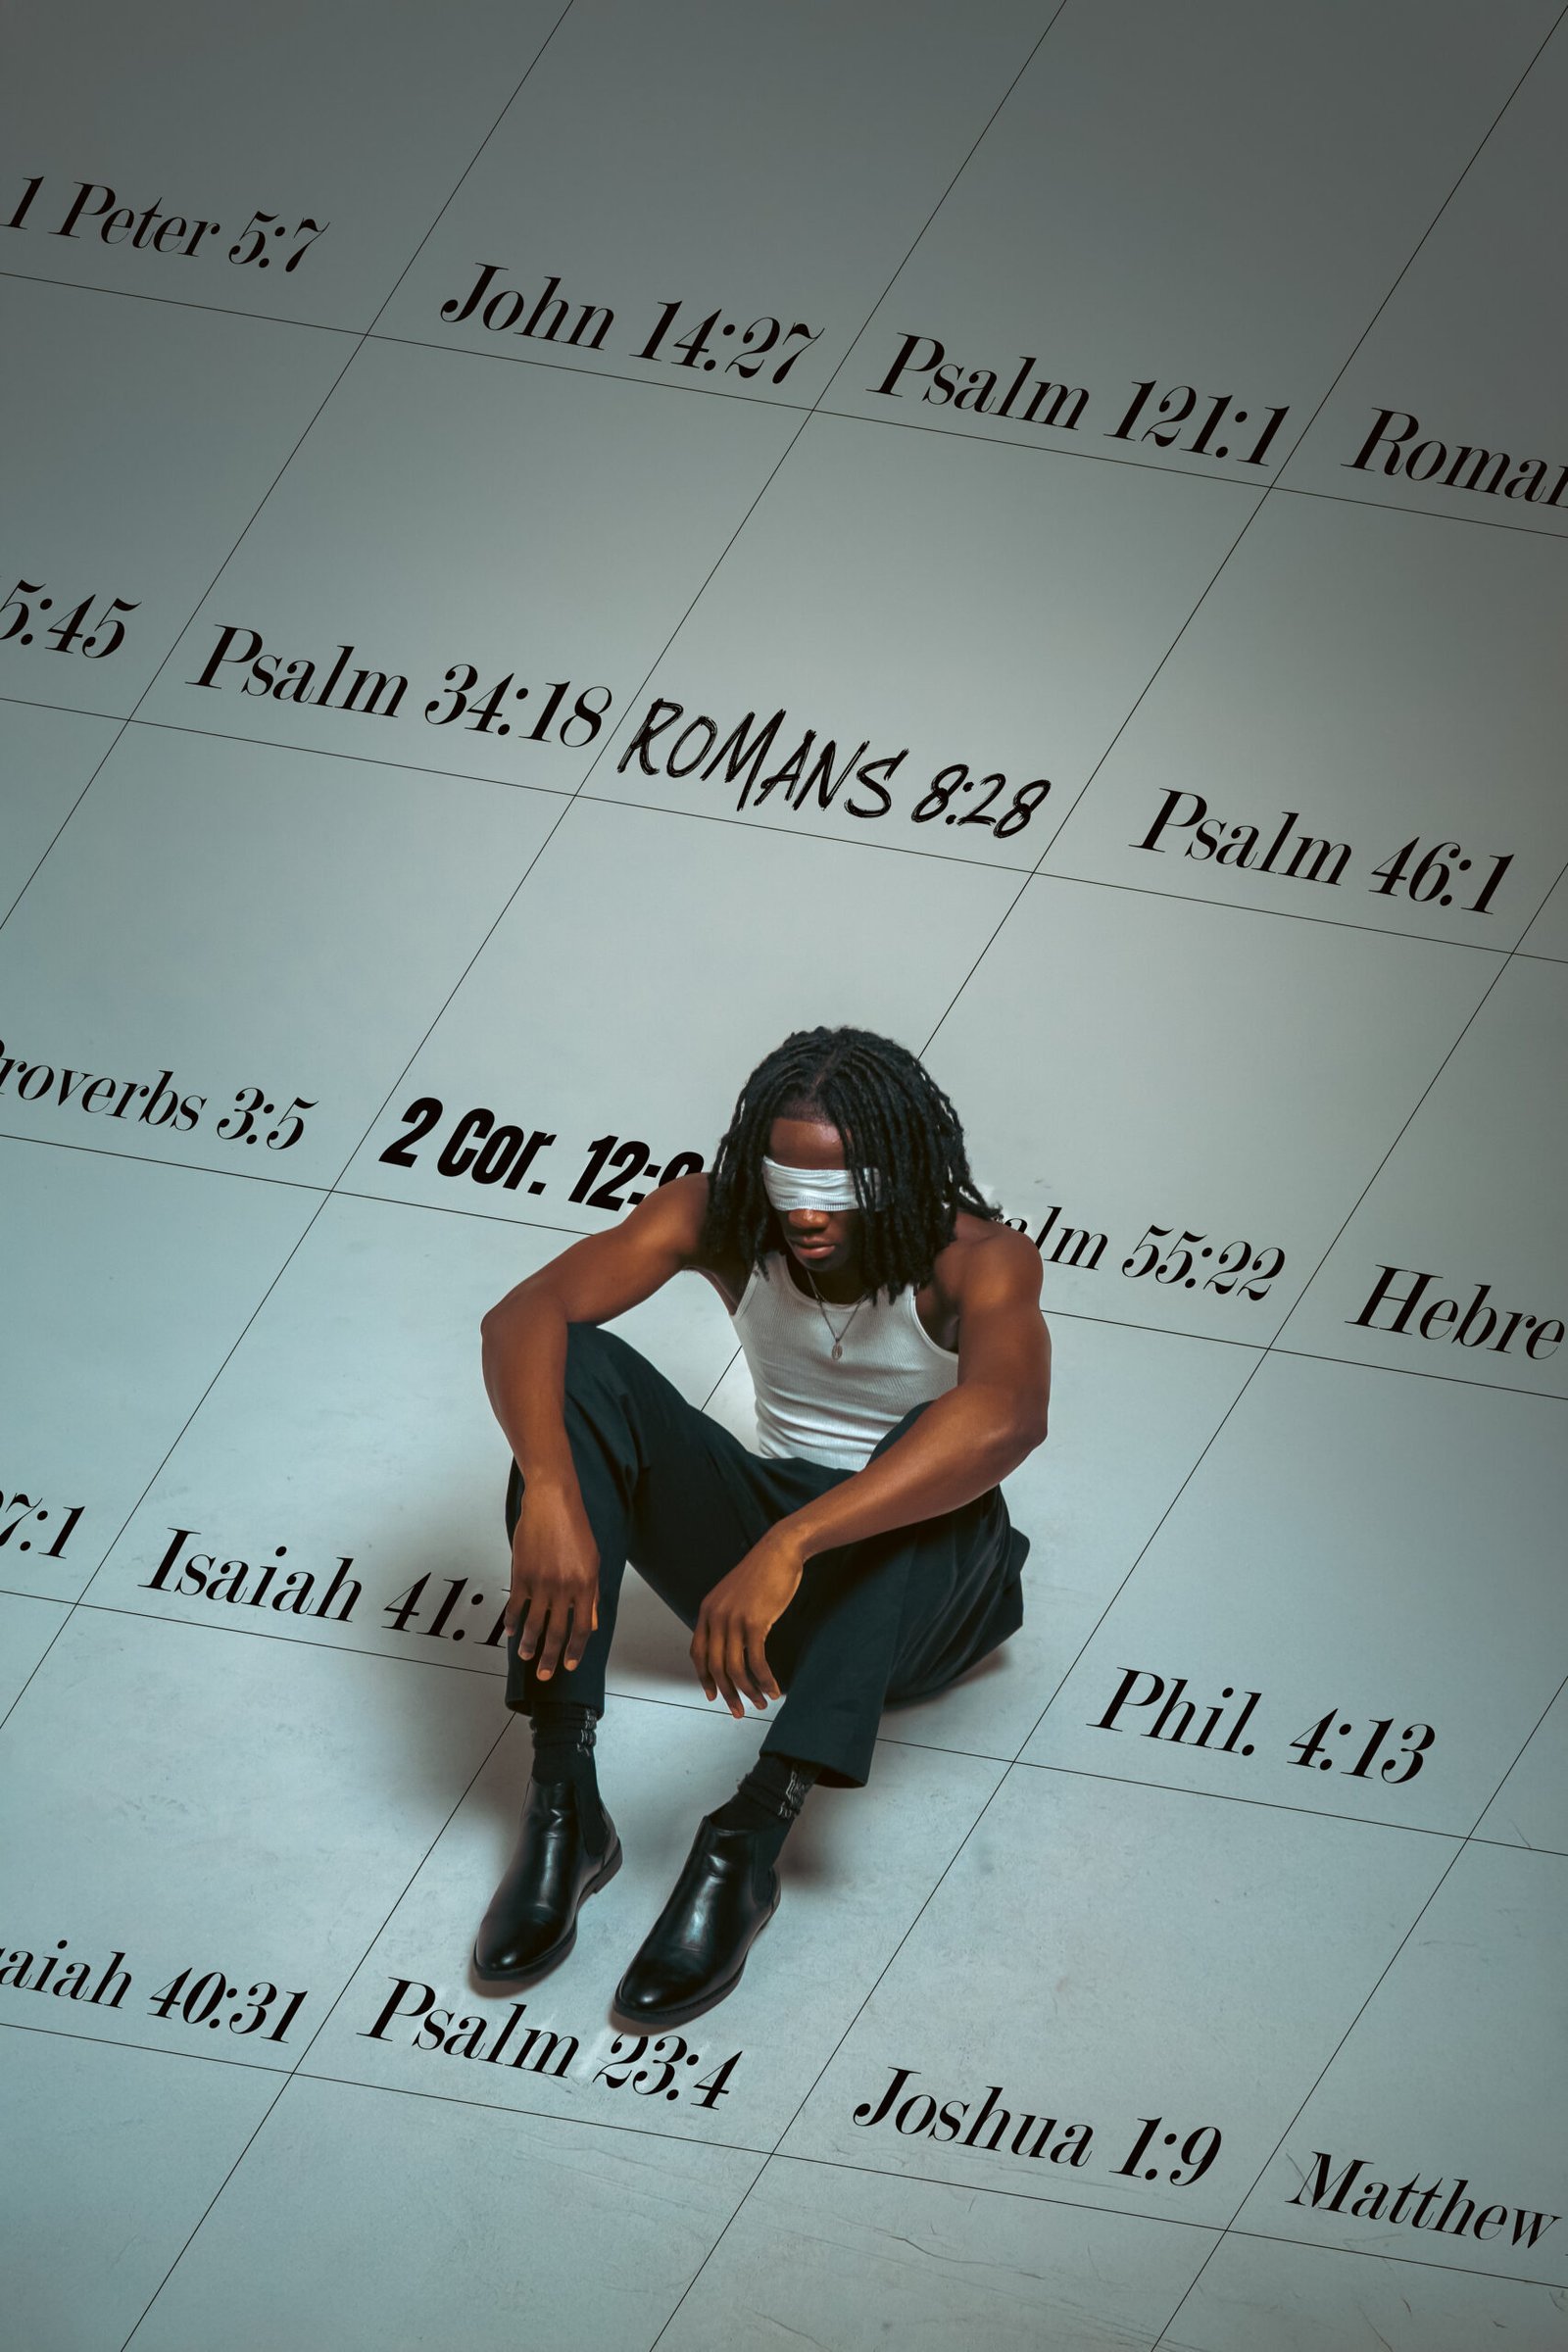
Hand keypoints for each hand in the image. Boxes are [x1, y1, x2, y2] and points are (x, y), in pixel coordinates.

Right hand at [504, 1481, 599, 1681]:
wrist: (552, 1502)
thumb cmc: (574, 1527)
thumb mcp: (592, 1560)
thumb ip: (591, 1593)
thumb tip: (591, 1621)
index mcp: (586, 1585)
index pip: (582, 1628)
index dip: (575, 1650)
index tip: (569, 1665)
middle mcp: (564, 1587)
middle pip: (557, 1632)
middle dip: (550, 1657)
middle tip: (543, 1674)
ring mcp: (541, 1582)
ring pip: (533, 1623)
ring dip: (528, 1644)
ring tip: (525, 1656)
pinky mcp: (521, 1574)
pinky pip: (515, 1605)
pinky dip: (512, 1621)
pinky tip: (511, 1631)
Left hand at [692, 1526, 804, 1718]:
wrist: (779, 1551)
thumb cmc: (762, 1573)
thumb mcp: (734, 1595)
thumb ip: (726, 1617)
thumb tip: (730, 1646)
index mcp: (707, 1610)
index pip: (698, 1653)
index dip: (704, 1678)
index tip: (713, 1696)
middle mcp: (715, 1616)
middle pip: (715, 1667)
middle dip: (727, 1694)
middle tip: (738, 1712)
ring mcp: (733, 1619)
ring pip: (735, 1668)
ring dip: (748, 1691)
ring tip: (761, 1703)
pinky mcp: (755, 1621)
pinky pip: (756, 1660)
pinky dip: (764, 1679)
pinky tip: (773, 1688)